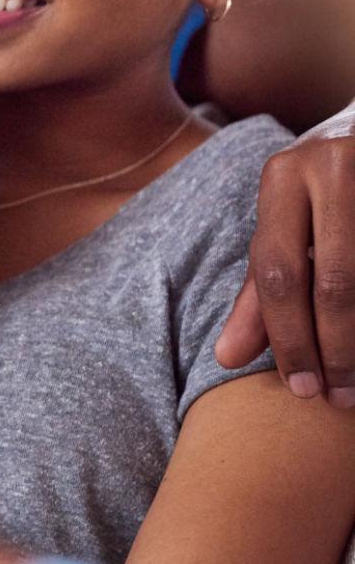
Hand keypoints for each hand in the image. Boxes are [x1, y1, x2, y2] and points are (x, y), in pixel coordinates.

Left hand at [216, 107, 354, 407]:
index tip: (301, 388)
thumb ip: (258, 294)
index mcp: (284, 176)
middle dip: (335, 348)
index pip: (278, 273)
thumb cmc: (322, 197)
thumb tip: (226, 359)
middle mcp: (333, 167)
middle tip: (336, 396)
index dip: (288, 337)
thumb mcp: (284, 232)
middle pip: (335, 282)